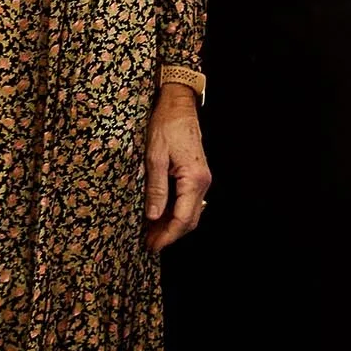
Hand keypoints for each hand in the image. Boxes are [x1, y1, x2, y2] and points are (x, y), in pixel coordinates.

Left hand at [144, 84, 210, 251]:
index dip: (167, 236)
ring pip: (190, 212)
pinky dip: (175, 212)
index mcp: (194, 179)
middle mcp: (202, 182)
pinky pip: (188, 201)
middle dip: (170, 235)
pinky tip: (159, 215)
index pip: (183, 219)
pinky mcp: (195, 175)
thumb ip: (156, 189)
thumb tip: (154, 217)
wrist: (178, 105)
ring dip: (172, 225)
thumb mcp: (155, 157)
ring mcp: (201, 179)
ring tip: (151, 233)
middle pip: (190, 220)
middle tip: (149, 244)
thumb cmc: (166, 126)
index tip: (152, 246)